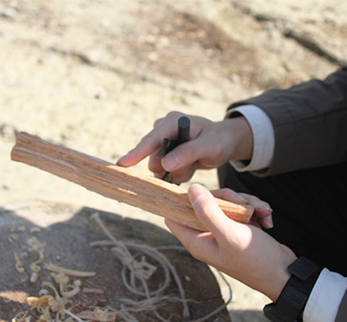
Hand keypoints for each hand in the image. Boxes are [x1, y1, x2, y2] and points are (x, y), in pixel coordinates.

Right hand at [117, 112, 253, 183]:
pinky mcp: (163, 155)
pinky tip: (188, 166)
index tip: (122, 164)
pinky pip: (162, 172)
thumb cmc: (220, 140)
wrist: (224, 144)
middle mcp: (163, 131)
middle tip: (193, 163)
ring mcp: (162, 144)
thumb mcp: (210, 145)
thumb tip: (165, 164)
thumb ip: (188, 153)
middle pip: (153, 159)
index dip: (136, 153)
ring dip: (176, 172)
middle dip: (171, 167)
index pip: (150, 140)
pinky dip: (176, 174)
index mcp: (172, 122)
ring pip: (157, 169)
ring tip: (193, 164)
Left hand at [164, 184, 295, 300]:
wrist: (283, 272)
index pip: (173, 216)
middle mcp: (206, 236)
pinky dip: (255, 209)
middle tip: (243, 202)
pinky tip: (266, 217)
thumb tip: (191, 189)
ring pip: (227, 204)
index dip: (181, 201)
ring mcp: (223, 232)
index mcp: (196, 241)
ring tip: (262, 211)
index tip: (196, 189)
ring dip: (246, 203)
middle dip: (227, 197)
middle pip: (204, 203)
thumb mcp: (230, 234)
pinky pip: (242, 209)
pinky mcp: (239, 229)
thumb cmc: (256, 259)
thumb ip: (209, 212)